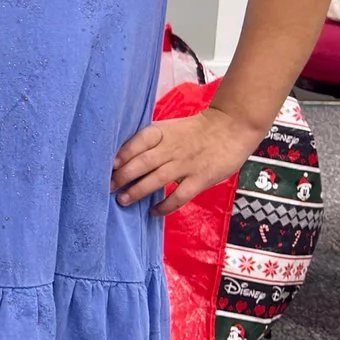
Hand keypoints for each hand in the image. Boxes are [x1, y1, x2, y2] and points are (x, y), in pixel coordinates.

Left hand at [113, 105, 265, 213]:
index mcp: (162, 133)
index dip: (123, 154)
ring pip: (157, 180)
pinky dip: (165, 206)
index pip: (138, 142)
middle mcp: (171, 148)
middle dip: (123, 177)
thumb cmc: (196, 129)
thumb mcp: (170, 127)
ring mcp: (186, 164)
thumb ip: (152, 141)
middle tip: (108, 188)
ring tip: (123, 201)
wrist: (232, 127)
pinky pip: (180, 196)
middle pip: (143, 163)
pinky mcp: (201, 179)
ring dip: (138, 191)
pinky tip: (154, 212)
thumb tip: (124, 157)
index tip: (109, 166)